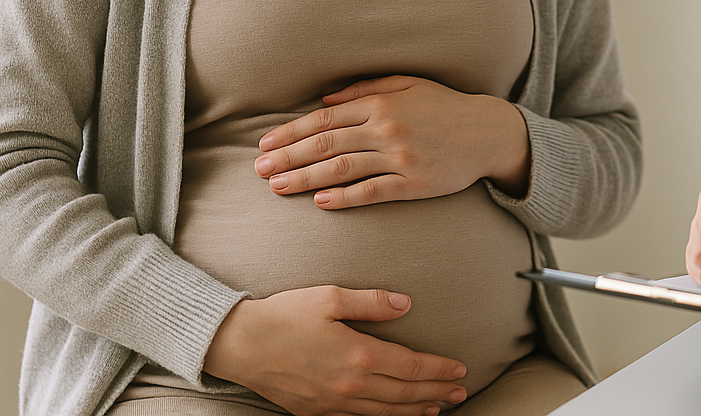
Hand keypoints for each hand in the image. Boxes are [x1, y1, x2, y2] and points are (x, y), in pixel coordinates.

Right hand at [203, 286, 466, 414]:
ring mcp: (333, 403)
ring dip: (414, 410)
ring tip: (436, 408)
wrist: (240, 345)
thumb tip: (406, 304)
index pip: (411, 366)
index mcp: (358, 355)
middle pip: (404, 394)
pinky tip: (394, 415)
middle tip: (460, 392)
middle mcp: (350, 385)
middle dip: (435, 393)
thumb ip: (372, 302)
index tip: (460, 369)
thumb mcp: (331, 297)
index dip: (438, 370)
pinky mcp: (316, 411)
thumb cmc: (285, 315)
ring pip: (385, 412)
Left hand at [254, 75, 530, 207]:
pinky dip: (344, 197)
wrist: (488, 133)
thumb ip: (366, 88)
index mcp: (383, 103)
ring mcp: (400, 158)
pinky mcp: (414, 184)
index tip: (266, 143)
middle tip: (259, 169)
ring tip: (277, 186)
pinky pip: (371, 192)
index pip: (325, 118)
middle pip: (326, 144)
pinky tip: (320, 202)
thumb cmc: (445, 106)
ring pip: (342, 169)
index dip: (292, 132)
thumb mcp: (409, 84)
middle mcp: (387, 129)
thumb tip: (325, 99)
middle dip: (288, 157)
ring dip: (305, 179)